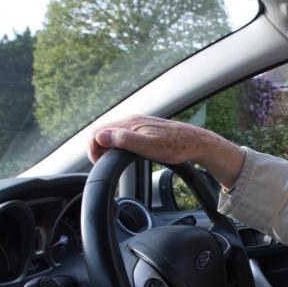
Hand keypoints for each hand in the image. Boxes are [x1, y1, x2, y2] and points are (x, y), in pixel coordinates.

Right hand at [87, 115, 245, 188]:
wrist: (195, 142)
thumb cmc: (175, 146)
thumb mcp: (149, 146)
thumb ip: (124, 140)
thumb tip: (101, 136)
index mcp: (129, 124)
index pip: (97, 131)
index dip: (92, 148)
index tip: (99, 163)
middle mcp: (130, 121)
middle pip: (101, 132)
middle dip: (96, 148)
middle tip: (102, 165)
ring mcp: (136, 124)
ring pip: (110, 134)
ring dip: (105, 147)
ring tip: (110, 161)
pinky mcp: (142, 129)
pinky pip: (121, 135)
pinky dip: (115, 146)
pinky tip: (122, 155)